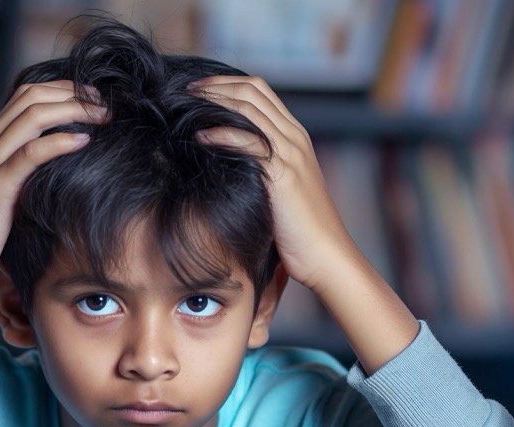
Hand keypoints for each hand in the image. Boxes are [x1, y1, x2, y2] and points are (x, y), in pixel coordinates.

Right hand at [0, 80, 106, 326]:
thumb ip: (25, 167)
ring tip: (103, 117)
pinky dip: (60, 141)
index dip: (63, 88)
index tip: (94, 97)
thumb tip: (63, 157)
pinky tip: (85, 140)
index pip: (27, 93)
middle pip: (33, 97)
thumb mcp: (7, 187)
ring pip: (34, 116)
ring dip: (74, 110)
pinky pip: (31, 153)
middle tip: (106, 102)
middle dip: (73, 93)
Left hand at [189, 75, 351, 293]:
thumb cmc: (300, 231)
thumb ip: (261, 169)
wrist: (326, 255)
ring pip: (250, 107)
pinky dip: (220, 133)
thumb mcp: (281, 191)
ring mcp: (291, 153)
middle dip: (217, 85)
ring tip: (187, 104)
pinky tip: (199, 138)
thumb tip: (225, 164)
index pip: (261, 92)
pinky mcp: (283, 173)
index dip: (228, 84)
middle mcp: (295, 138)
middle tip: (188, 89)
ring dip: (215, 100)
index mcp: (296, 138)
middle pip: (253, 90)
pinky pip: (248, 140)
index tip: (199, 91)